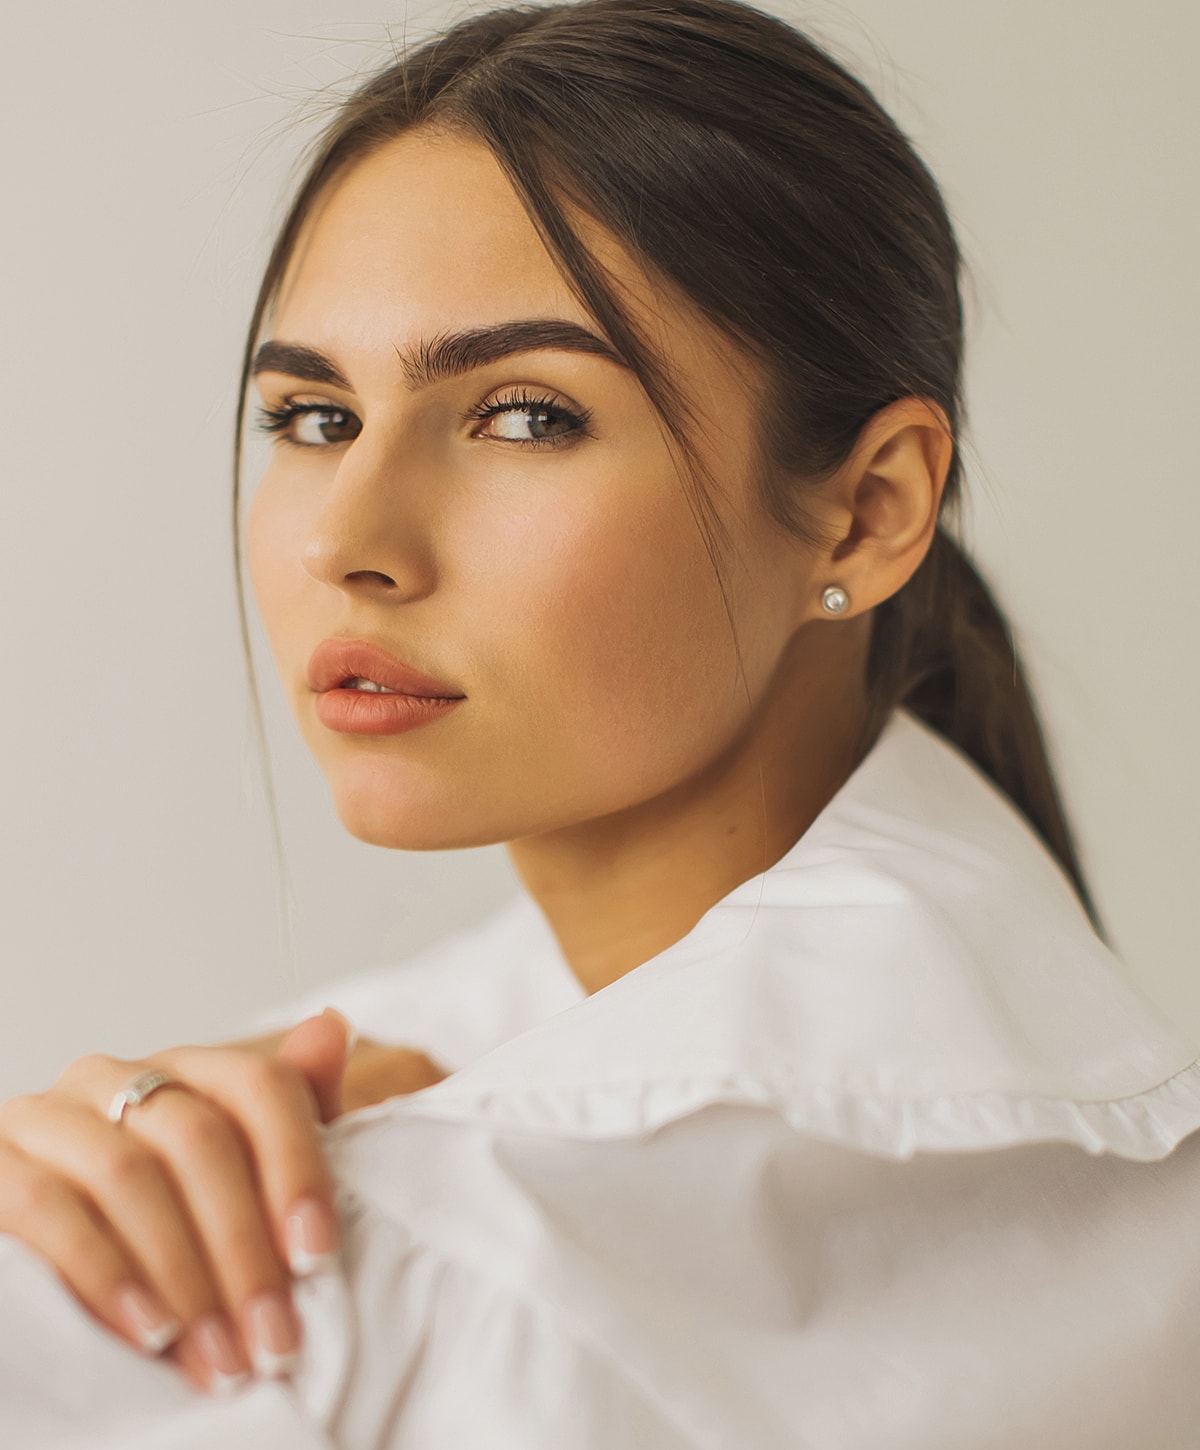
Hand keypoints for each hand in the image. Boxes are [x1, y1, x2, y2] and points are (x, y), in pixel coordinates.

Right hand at [0, 1011, 447, 1392]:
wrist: (41, 1262)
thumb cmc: (162, 1224)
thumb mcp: (237, 1174)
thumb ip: (289, 1111)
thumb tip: (330, 1029)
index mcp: (181, 1070)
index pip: (259, 1086)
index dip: (297, 1167)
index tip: (318, 1255)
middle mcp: (110, 1078)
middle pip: (199, 1137)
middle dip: (244, 1247)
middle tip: (272, 1336)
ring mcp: (45, 1118)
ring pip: (128, 1173)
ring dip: (184, 1274)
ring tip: (220, 1353)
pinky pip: (47, 1208)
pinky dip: (106, 1275)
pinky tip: (147, 1332)